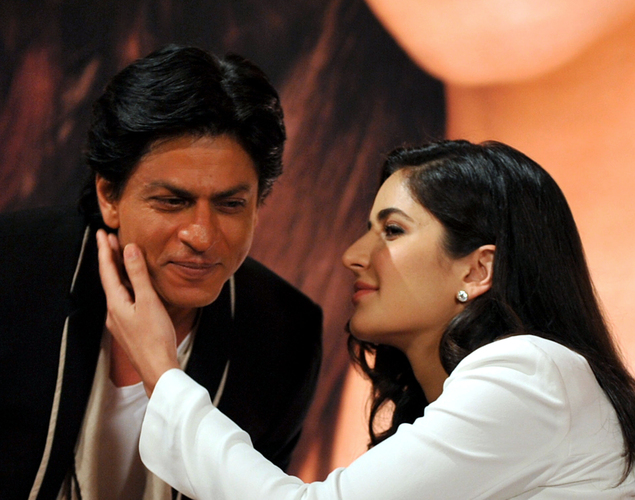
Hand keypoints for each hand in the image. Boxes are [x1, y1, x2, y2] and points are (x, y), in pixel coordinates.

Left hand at [96, 229, 179, 395]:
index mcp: (115, 303)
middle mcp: (114, 311)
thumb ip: (138, 275)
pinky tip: (134, 284)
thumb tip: (129, 250)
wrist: (157, 369)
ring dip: (119, 270)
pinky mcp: (130, 327)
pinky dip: (127, 284)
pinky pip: (125, 298)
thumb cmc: (155, 337)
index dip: (104, 250)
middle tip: (110, 238)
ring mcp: (121, 320)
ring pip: (117, 289)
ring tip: (122, 255)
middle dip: (110, 258)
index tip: (102, 232)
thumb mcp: (148, 302)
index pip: (107, 270)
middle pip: (110, 278)